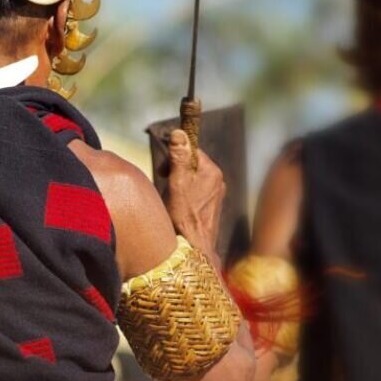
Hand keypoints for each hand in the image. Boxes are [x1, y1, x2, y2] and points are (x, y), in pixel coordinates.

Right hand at [165, 130, 225, 267]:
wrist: (194, 249)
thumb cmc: (184, 216)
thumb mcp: (176, 182)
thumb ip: (179, 156)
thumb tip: (178, 132)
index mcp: (212, 171)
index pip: (192, 150)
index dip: (174, 155)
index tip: (162, 168)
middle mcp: (218, 181)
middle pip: (192, 163)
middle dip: (175, 169)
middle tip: (163, 182)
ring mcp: (216, 194)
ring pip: (193, 178)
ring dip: (178, 182)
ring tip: (170, 197)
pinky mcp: (212, 206)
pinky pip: (196, 191)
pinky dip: (184, 193)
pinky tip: (177, 206)